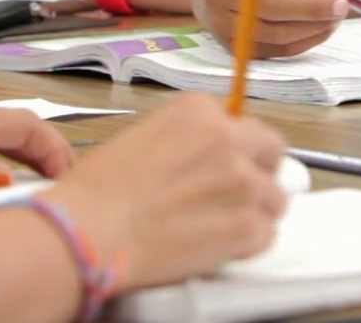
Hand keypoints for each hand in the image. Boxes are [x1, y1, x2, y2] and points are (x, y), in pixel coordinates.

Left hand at [0, 105, 73, 194]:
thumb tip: (10, 184)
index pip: (29, 126)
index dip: (56, 149)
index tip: (68, 180)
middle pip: (26, 129)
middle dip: (54, 153)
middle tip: (67, 186)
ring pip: (10, 140)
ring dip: (34, 159)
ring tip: (47, 188)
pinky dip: (12, 166)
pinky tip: (6, 188)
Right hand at [44, 94, 286, 289]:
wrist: (85, 232)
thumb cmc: (96, 192)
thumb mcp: (141, 138)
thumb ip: (185, 140)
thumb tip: (204, 155)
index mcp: (199, 112)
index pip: (244, 125)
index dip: (236, 150)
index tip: (224, 167)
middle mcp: (228, 138)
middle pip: (272, 152)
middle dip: (259, 173)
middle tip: (234, 195)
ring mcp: (242, 182)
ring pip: (275, 197)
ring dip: (255, 212)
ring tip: (220, 227)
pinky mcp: (246, 225)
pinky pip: (267, 234)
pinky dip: (248, 244)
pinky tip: (219, 248)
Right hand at [194, 0, 349, 57]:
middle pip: (268, 7)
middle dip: (310, 7)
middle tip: (341, 4)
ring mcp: (222, 23)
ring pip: (273, 32)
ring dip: (311, 27)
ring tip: (336, 17)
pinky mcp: (234, 47)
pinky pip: (274, 49)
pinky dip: (304, 41)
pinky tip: (324, 28)